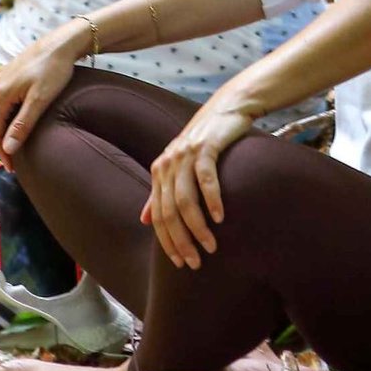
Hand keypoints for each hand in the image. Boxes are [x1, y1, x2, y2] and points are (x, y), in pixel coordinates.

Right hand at [0, 27, 85, 157]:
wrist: (61, 42)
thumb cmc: (53, 70)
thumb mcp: (40, 100)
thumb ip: (22, 124)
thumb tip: (7, 148)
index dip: (2, 152)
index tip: (13, 168)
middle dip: (4, 142)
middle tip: (17, 159)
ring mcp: (1, 77)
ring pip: (0, 111)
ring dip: (7, 128)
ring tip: (19, 142)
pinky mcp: (10, 73)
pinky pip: (5, 100)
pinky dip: (11, 114)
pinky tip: (22, 119)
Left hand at [143, 95, 253, 269]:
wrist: (226, 108)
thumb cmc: (205, 141)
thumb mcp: (178, 166)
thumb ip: (160, 193)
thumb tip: (145, 220)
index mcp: (159, 172)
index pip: (158, 216)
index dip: (167, 242)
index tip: (180, 262)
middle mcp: (168, 164)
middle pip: (170, 212)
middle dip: (181, 241)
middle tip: (195, 262)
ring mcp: (186, 155)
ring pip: (186, 200)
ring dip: (197, 227)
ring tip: (210, 246)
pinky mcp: (205, 147)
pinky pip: (206, 179)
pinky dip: (212, 200)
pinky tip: (219, 218)